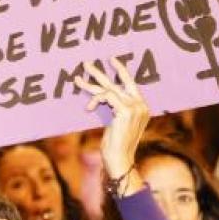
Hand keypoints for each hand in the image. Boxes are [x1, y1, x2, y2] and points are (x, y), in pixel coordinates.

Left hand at [74, 58, 149, 181]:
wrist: (120, 158)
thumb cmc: (116, 144)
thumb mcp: (117, 123)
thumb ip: (116, 107)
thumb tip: (103, 94)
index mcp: (142, 107)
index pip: (131, 84)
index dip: (121, 71)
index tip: (112, 61)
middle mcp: (141, 105)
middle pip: (119, 82)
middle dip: (101, 73)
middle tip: (86, 64)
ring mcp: (135, 107)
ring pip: (109, 88)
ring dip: (90, 85)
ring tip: (76, 80)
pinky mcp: (125, 111)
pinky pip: (106, 97)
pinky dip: (96, 100)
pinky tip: (89, 108)